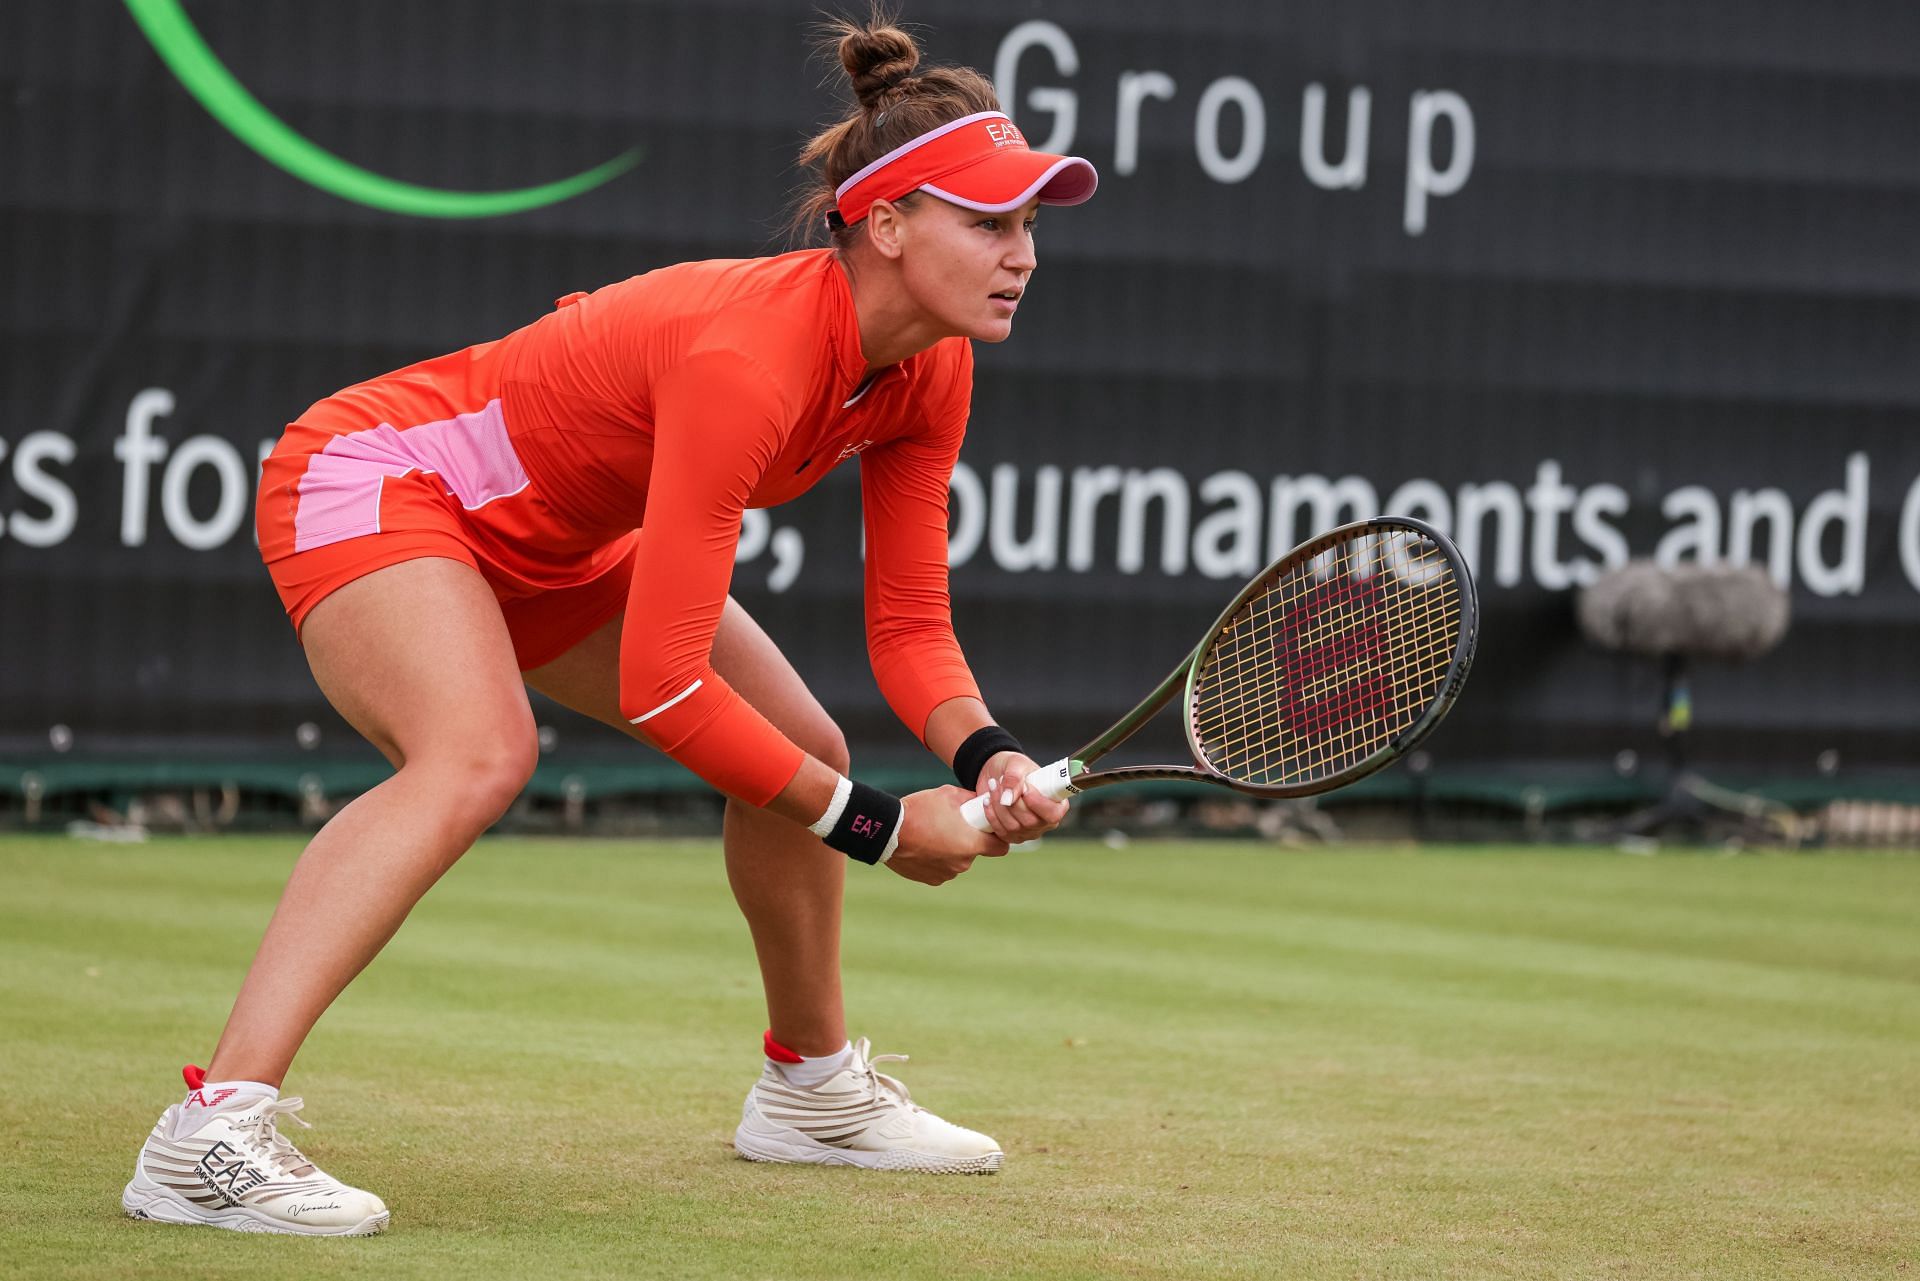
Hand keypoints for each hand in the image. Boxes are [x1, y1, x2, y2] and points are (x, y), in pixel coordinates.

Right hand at [888, 786, 1009, 885]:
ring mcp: (946, 873)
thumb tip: (979, 800)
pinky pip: (941, 868)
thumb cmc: (920, 810)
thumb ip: (969, 799)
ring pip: (957, 861)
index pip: (1000, 848)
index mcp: (971, 844)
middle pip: (974, 852)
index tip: (988, 831)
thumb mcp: (948, 794)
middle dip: (967, 840)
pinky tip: (924, 846)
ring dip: (951, 850)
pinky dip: (936, 859)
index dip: (997, 838)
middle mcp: (962, 863)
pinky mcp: (931, 879)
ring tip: (933, 834)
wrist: (889, 831)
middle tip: (952, 826)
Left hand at [975, 752, 1069, 844]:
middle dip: (1013, 803)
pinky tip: (987, 801)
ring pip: (1013, 827)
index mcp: (1056, 803)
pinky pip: (1000, 831)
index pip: (1053, 814)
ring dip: (999, 806)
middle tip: (1000, 783)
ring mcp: (1028, 831)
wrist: (997, 773)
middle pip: (1030, 822)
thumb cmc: (1015, 767)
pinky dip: (991, 815)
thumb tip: (1009, 798)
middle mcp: (1044, 821)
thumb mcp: (1016, 764)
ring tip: (993, 786)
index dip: (1039, 804)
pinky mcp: (1011, 835)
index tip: (1025, 789)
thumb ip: (1015, 778)